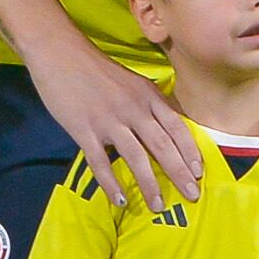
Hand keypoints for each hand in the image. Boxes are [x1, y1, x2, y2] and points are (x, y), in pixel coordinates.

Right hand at [38, 39, 210, 219]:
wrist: (60, 52)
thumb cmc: (96, 68)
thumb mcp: (132, 81)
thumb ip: (149, 103)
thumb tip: (169, 125)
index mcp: (147, 96)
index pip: (176, 127)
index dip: (189, 151)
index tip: (199, 172)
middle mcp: (133, 109)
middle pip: (162, 146)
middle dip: (179, 173)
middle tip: (192, 195)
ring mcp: (109, 121)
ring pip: (136, 157)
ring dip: (149, 184)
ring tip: (158, 206)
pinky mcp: (84, 130)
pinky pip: (100, 162)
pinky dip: (110, 183)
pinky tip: (119, 199)